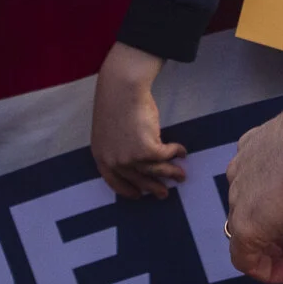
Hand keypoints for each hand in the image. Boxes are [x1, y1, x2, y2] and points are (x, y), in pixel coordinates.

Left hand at [91, 43, 188, 197]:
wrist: (122, 88)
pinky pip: (166, 155)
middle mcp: (115, 162)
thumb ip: (118, 146)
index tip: (137, 195)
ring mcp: (131, 158)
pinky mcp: (148, 150)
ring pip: (156, 170)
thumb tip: (137, 156)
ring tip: (182, 176)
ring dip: (172, 173)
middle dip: (153, 187)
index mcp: (101, 157)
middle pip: (138, 179)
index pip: (113, 181)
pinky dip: (176, 152)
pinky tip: (182, 150)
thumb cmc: (115, 101)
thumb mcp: (109, 130)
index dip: (127, 190)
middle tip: (163, 194)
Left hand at [224, 110, 282, 283]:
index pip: (258, 189)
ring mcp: (239, 198)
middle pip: (254, 215)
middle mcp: (242, 173)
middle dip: (281, 241)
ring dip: (279, 257)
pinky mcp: (244, 224)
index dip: (280, 213)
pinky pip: (247, 259)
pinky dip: (272, 271)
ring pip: (249, 238)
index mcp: (255, 150)